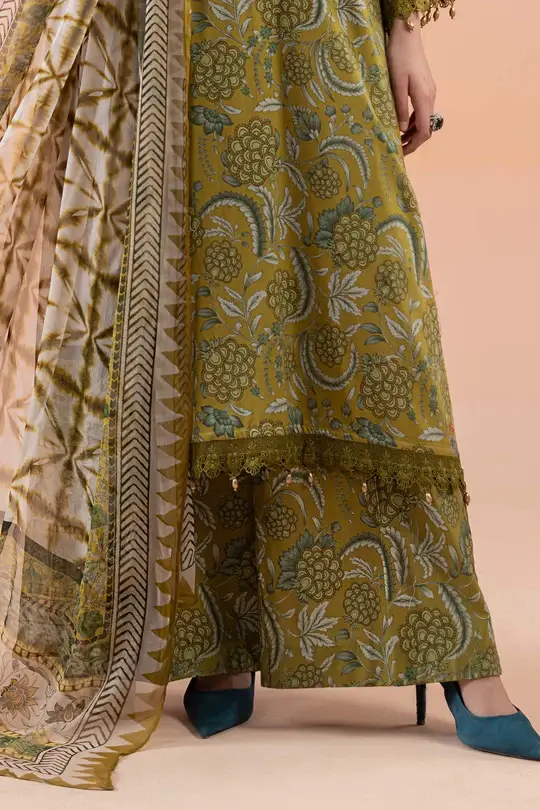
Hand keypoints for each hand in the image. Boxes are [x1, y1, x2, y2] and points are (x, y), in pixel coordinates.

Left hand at [387, 15, 436, 155]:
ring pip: (424, 119)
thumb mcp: (396, 84)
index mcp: (424, 98)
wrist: (408, 35)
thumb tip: (400, 130)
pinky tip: (401, 124)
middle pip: (426, 128)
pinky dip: (413, 121)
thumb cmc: (399, 57)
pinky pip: (421, 110)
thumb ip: (399, 107)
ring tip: (397, 140)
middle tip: (398, 150)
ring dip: (412, 132)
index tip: (401, 153)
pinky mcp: (425, 88)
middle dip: (414, 142)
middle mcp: (430, 97)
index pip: (424, 131)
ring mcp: (429, 92)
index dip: (414, 145)